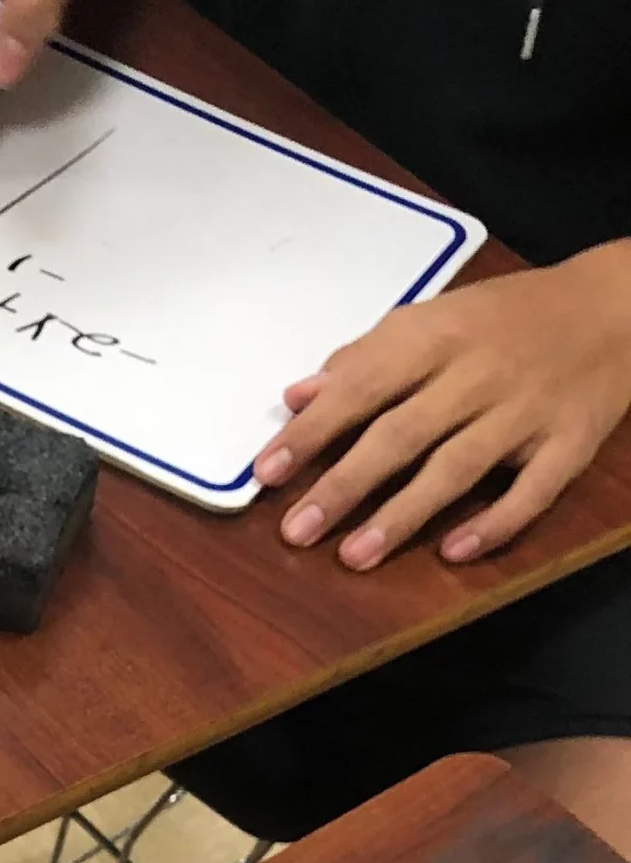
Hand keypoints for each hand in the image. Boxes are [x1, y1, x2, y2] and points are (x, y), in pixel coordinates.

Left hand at [254, 242, 630, 568]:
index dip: (310, 433)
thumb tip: (297, 397)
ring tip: (353, 556)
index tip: (266, 474)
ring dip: (402, 515)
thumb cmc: (503, 317)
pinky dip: (495, 523)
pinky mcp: (571, 442)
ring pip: (457, 468)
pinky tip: (452, 552)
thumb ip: (362, 360)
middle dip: (344, 485)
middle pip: (401, 436)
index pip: (359, 389)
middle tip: (296, 531)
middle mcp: (477, 375)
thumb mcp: (429, 319)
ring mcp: (526, 411)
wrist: (613, 306)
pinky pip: (533, 490)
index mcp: (432, 338)